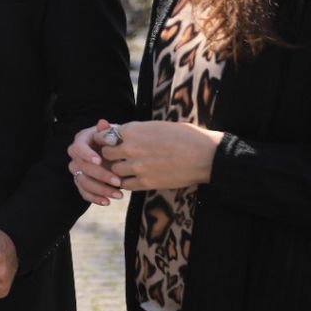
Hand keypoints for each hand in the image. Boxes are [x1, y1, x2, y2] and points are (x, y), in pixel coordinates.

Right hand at [67, 118, 124, 205]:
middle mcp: (76, 156)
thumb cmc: (116, 140)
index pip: (78, 147)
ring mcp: (77, 170)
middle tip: (119, 181)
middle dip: (101, 175)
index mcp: (81, 141)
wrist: (117, 150)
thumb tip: (102, 123)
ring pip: (83, 182)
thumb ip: (108, 130)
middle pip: (82, 168)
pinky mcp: (82, 182)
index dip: (86, 154)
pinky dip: (95, 198)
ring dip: (101, 190)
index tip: (99, 160)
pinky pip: (84, 193)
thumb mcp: (114, 133)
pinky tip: (108, 201)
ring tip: (119, 195)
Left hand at [100, 120, 221, 190]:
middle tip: (117, 157)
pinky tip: (135, 179)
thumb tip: (119, 131)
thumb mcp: (157, 125)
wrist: (206, 155)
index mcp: (133, 130)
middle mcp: (130, 148)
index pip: (105, 136)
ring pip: (114, 170)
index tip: (109, 143)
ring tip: (128, 169)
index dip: (105, 140)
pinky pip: (126, 185)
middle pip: (106, 154)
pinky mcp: (146, 182)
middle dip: (110, 155)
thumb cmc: (185, 136)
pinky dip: (127, 183)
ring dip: (118, 170)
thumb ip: (136, 130)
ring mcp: (137, 166)